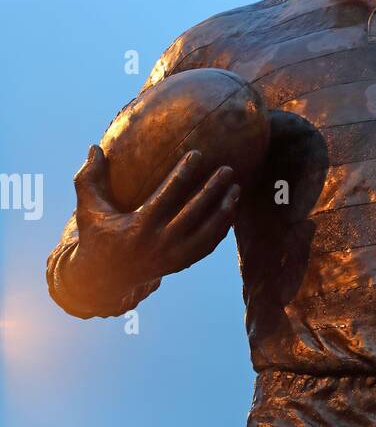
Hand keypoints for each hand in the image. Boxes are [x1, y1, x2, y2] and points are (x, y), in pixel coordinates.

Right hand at [69, 145, 239, 308]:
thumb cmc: (97, 236)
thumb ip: (89, 177)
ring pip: (207, 233)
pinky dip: (221, 229)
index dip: (183, 173)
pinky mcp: (180, 264)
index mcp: (139, 227)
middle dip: (213, 190)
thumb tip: (94, 147)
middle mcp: (159, 244)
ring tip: (236, 188)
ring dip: (225, 211)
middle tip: (228, 169)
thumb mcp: (88, 208)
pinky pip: (207, 246)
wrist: (104, 280)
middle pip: (194, 213)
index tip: (197, 154)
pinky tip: (231, 210)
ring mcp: (172, 257)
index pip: (167, 195)